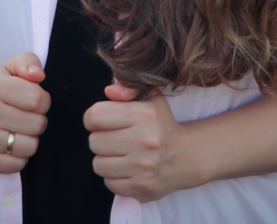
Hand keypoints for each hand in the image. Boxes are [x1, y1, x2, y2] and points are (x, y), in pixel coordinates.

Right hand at [0, 52, 50, 174]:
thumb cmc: (0, 91)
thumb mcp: (12, 68)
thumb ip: (29, 62)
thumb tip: (38, 75)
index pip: (37, 99)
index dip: (43, 100)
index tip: (34, 101)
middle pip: (36, 124)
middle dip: (38, 120)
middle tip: (27, 117)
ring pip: (29, 147)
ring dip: (30, 140)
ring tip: (19, 131)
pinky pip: (17, 164)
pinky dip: (19, 157)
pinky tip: (10, 145)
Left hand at [83, 82, 196, 202]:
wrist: (185, 157)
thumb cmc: (161, 124)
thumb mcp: (151, 98)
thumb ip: (128, 89)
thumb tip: (109, 90)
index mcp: (144, 115)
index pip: (96, 116)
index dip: (91, 118)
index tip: (98, 120)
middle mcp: (144, 141)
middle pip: (94, 141)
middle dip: (99, 138)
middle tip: (112, 138)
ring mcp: (143, 167)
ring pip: (98, 164)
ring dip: (104, 159)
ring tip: (118, 153)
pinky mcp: (142, 188)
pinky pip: (109, 183)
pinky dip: (113, 176)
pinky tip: (126, 168)